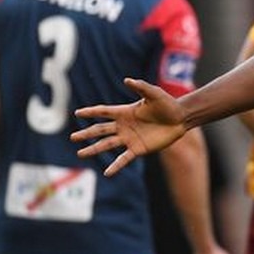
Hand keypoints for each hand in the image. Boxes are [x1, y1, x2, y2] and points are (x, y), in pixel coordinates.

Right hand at [71, 78, 186, 175]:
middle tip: (72, 137)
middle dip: (86, 134)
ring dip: (94, 149)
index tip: (77, 113)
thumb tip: (127, 80)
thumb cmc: (167, 104)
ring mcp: (130, 138)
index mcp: (124, 112)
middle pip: (100, 130)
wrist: (180, 119)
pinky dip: (115, 166)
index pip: (103, 112)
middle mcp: (124, 126)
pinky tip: (107, 173)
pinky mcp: (138, 149)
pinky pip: (124, 159)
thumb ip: (140, 87)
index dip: (91, 112)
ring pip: (107, 145)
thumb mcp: (154, 93)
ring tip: (80, 154)